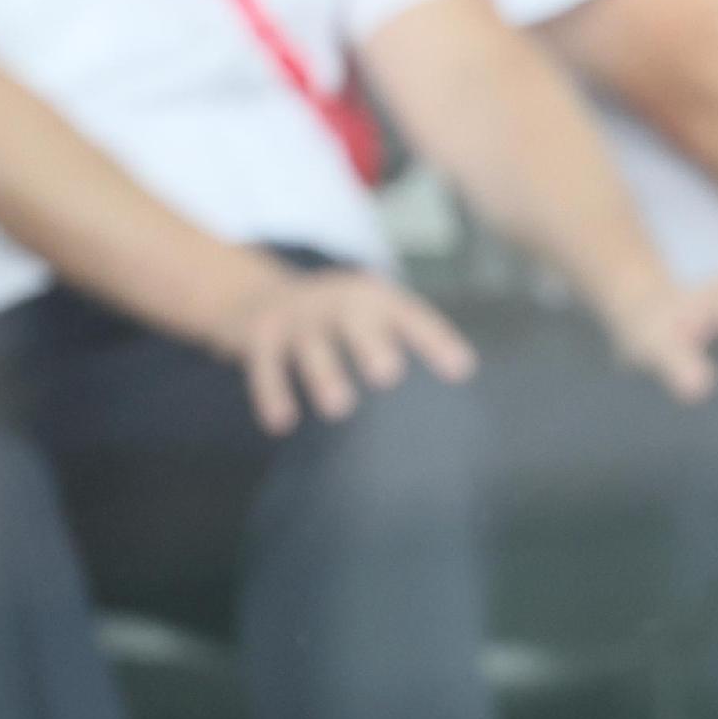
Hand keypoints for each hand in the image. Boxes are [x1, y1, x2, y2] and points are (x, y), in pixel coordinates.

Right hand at [212, 264, 478, 435]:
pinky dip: (272, 393)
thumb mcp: (375, 318)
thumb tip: (460, 385)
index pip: (411, 317)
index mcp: (377, 301)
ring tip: (339, 407)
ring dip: (325, 375)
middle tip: (388, 375)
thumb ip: (411, 345)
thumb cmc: (341, 321)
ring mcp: (297, 318)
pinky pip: (265, 366)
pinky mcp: (259, 336)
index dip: (434, 340)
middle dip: (370, 345)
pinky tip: (282, 424)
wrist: (257, 294)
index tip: (460, 370)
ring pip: (311, 346)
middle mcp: (338, 304)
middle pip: (355, 321)